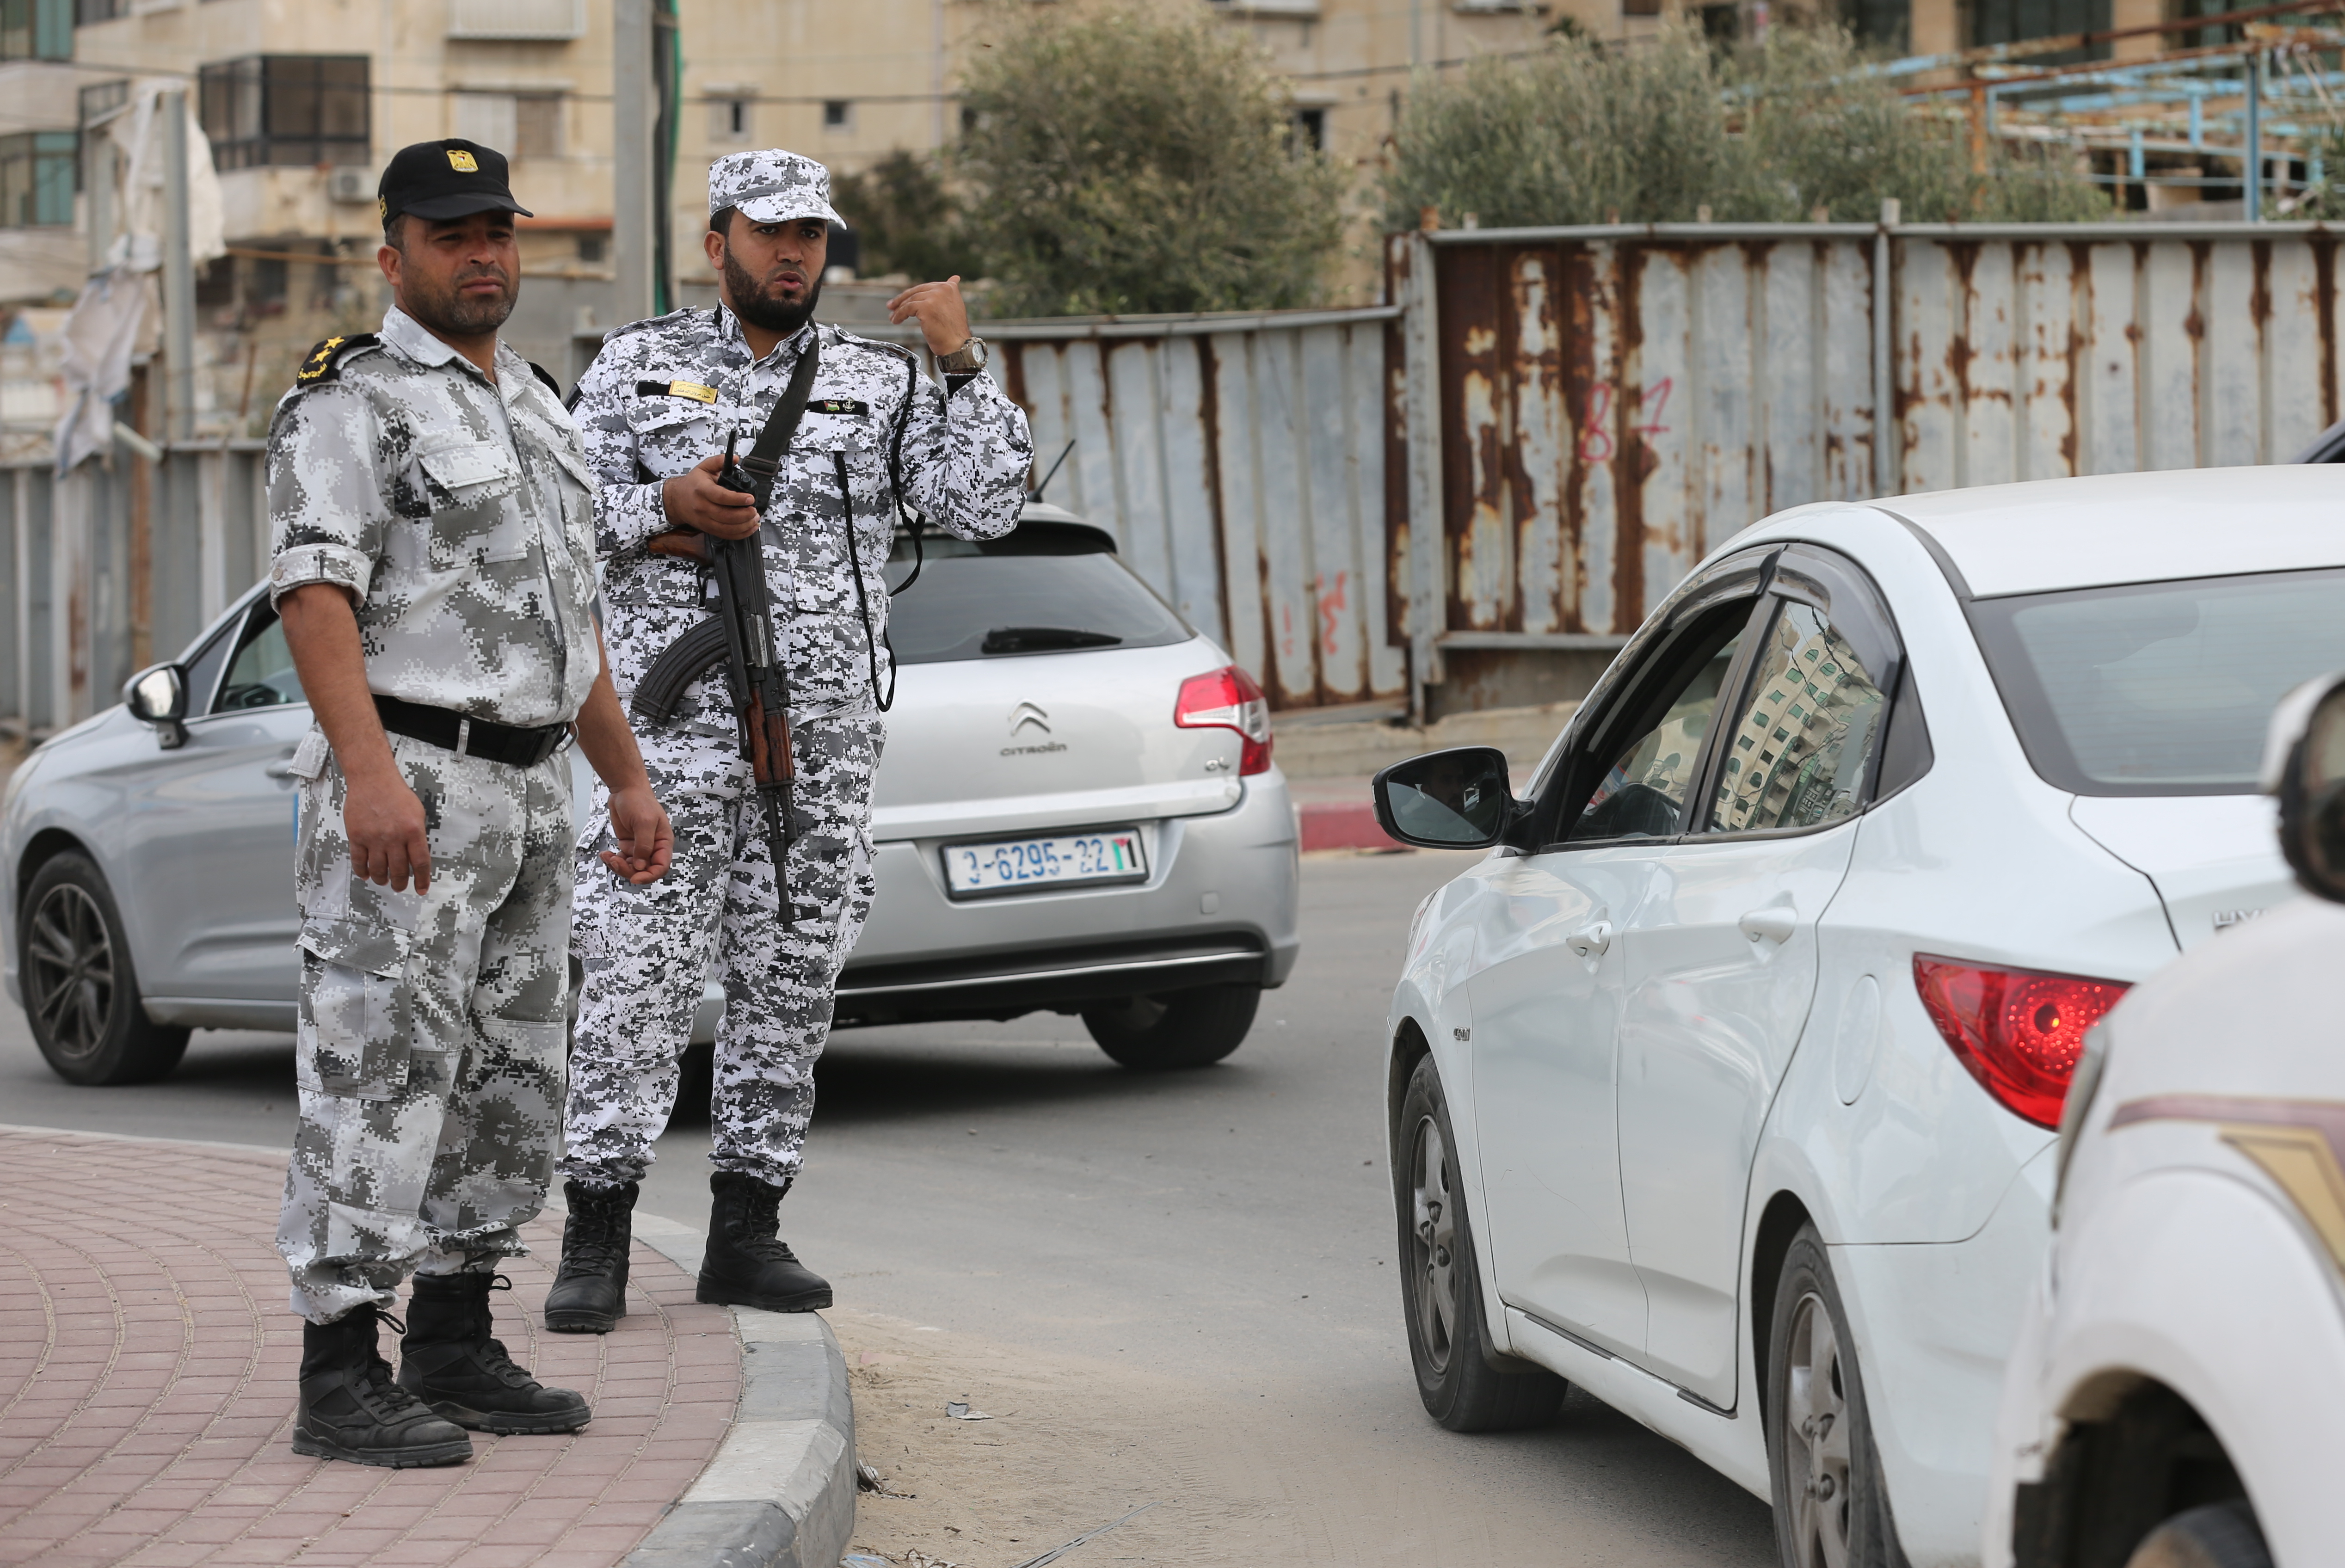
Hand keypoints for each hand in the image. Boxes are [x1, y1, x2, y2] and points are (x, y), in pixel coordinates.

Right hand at [344, 766, 431, 893]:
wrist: (372, 779)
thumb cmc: (396, 794)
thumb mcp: (417, 814)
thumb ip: (417, 836)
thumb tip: (415, 857)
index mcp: (413, 831)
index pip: (420, 863)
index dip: (421, 880)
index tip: (421, 889)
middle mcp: (394, 837)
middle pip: (398, 870)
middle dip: (400, 883)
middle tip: (400, 886)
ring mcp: (374, 838)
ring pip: (378, 869)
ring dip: (382, 879)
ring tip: (384, 881)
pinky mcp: (357, 836)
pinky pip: (359, 861)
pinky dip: (363, 871)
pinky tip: (366, 875)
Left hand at [600, 784, 673, 885]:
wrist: (625, 789)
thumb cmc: (639, 800)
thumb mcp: (644, 822)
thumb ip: (644, 845)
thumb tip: (641, 866)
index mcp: (663, 842)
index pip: (661, 866)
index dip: (649, 876)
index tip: (635, 878)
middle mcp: (653, 847)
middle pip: (644, 870)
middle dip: (629, 870)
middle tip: (616, 862)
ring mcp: (639, 847)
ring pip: (632, 867)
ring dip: (618, 866)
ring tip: (608, 857)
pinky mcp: (628, 845)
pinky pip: (622, 860)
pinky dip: (613, 860)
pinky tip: (606, 854)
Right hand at [662, 453, 760, 539]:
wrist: (676, 499)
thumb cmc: (691, 484)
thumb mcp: (703, 467)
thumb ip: (719, 461)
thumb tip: (734, 459)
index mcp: (702, 490)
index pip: (720, 496)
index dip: (737, 499)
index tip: (750, 498)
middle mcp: (702, 506)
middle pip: (725, 515)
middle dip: (744, 515)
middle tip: (754, 510)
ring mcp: (704, 519)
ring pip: (726, 528)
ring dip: (744, 525)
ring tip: (754, 518)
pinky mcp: (708, 528)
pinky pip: (725, 535)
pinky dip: (740, 534)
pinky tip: (749, 527)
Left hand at [887, 275, 972, 357]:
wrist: (956, 344)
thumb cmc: (954, 331)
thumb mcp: (955, 305)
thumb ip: (949, 292)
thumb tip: (954, 278)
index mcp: (949, 287)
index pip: (925, 288)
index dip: (913, 294)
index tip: (904, 299)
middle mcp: (942, 289)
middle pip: (916, 292)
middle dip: (902, 300)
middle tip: (892, 306)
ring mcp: (934, 297)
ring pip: (910, 301)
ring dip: (899, 309)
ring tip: (893, 317)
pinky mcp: (925, 307)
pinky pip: (907, 309)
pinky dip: (899, 315)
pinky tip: (896, 320)